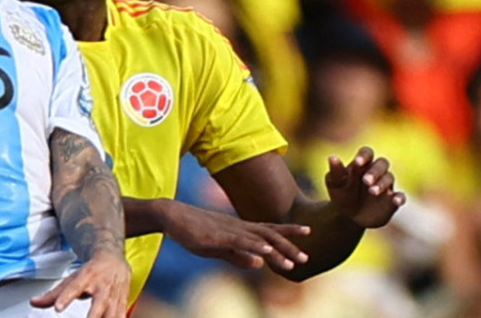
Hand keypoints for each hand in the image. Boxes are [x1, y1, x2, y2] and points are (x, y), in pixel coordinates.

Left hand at [30, 251, 129, 317]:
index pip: (74, 288)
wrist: (114, 261)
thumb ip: (53, 294)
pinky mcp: (123, 305)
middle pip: (97, 306)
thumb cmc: (90, 272)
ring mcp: (114, 297)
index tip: (58, 307)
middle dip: (92, 317)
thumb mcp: (71, 279)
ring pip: (112, 315)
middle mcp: (102, 288)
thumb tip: (33, 302)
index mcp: (87, 277)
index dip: (66, 298)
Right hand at [160, 201, 310, 270]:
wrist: (171, 216)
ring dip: (278, 251)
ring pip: (259, 239)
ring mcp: (229, 230)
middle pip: (270, 235)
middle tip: (307, 259)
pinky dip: (256, 246)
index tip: (309, 232)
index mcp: (240, 229)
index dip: (289, 231)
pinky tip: (267, 252)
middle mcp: (239, 227)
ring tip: (294, 262)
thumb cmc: (193, 231)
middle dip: (290, 246)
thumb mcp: (218, 248)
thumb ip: (238, 256)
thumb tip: (260, 264)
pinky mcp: (218, 235)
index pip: (269, 229)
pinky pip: (241, 241)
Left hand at [325, 146, 404, 228]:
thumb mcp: (335, 185)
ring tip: (372, 191)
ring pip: (389, 178)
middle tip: (365, 181)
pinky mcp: (392, 200)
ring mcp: (386, 185)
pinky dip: (400, 197)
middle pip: (381, 163)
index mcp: (361, 164)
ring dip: (382, 184)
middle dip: (375, 171)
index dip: (364, 156)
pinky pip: (400, 196)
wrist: (348, 217)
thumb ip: (336, 172)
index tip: (357, 162)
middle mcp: (376, 172)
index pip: (367, 153)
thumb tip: (332, 157)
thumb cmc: (342, 195)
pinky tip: (396, 201)